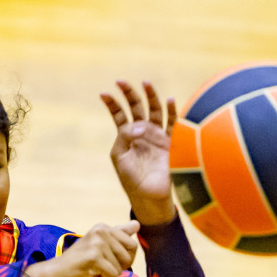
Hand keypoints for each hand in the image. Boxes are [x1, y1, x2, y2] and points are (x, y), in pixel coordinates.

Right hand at [22, 221, 139, 276]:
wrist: (53, 274)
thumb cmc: (78, 262)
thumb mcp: (99, 246)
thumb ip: (118, 235)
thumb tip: (137, 223)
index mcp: (103, 227)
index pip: (132, 245)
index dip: (123, 259)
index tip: (105, 259)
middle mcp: (101, 231)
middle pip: (129, 256)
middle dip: (117, 267)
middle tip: (98, 266)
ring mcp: (97, 243)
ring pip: (120, 268)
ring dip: (108, 275)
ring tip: (91, 270)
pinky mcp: (94, 257)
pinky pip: (112, 275)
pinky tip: (88, 275)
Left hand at [101, 80, 176, 225]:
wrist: (148, 195)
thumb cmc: (131, 178)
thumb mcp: (119, 156)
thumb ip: (124, 137)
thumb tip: (140, 124)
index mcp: (126, 135)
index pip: (119, 114)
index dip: (112, 103)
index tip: (104, 93)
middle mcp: (142, 132)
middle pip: (136, 107)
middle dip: (130, 93)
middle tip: (121, 81)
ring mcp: (156, 135)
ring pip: (154, 111)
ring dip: (151, 96)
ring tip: (146, 83)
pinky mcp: (170, 142)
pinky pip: (172, 123)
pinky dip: (173, 111)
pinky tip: (170, 100)